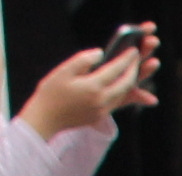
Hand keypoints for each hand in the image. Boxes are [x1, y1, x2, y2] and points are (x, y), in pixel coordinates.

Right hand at [19, 34, 153, 136]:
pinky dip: (124, 91)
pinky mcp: (101, 116)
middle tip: (136, 58)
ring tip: (134, 69)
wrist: (45, 119)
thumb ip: (83, 60)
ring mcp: (104, 110)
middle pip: (126, 83)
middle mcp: (103, 100)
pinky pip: (118, 101)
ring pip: (124, 94)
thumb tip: (101, 53)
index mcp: (93, 87)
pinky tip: (124, 85)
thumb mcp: (63, 71)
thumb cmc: (50, 92)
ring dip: (131, 80)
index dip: (126, 58)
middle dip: (134, 69)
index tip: (132, 50)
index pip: (116, 70)